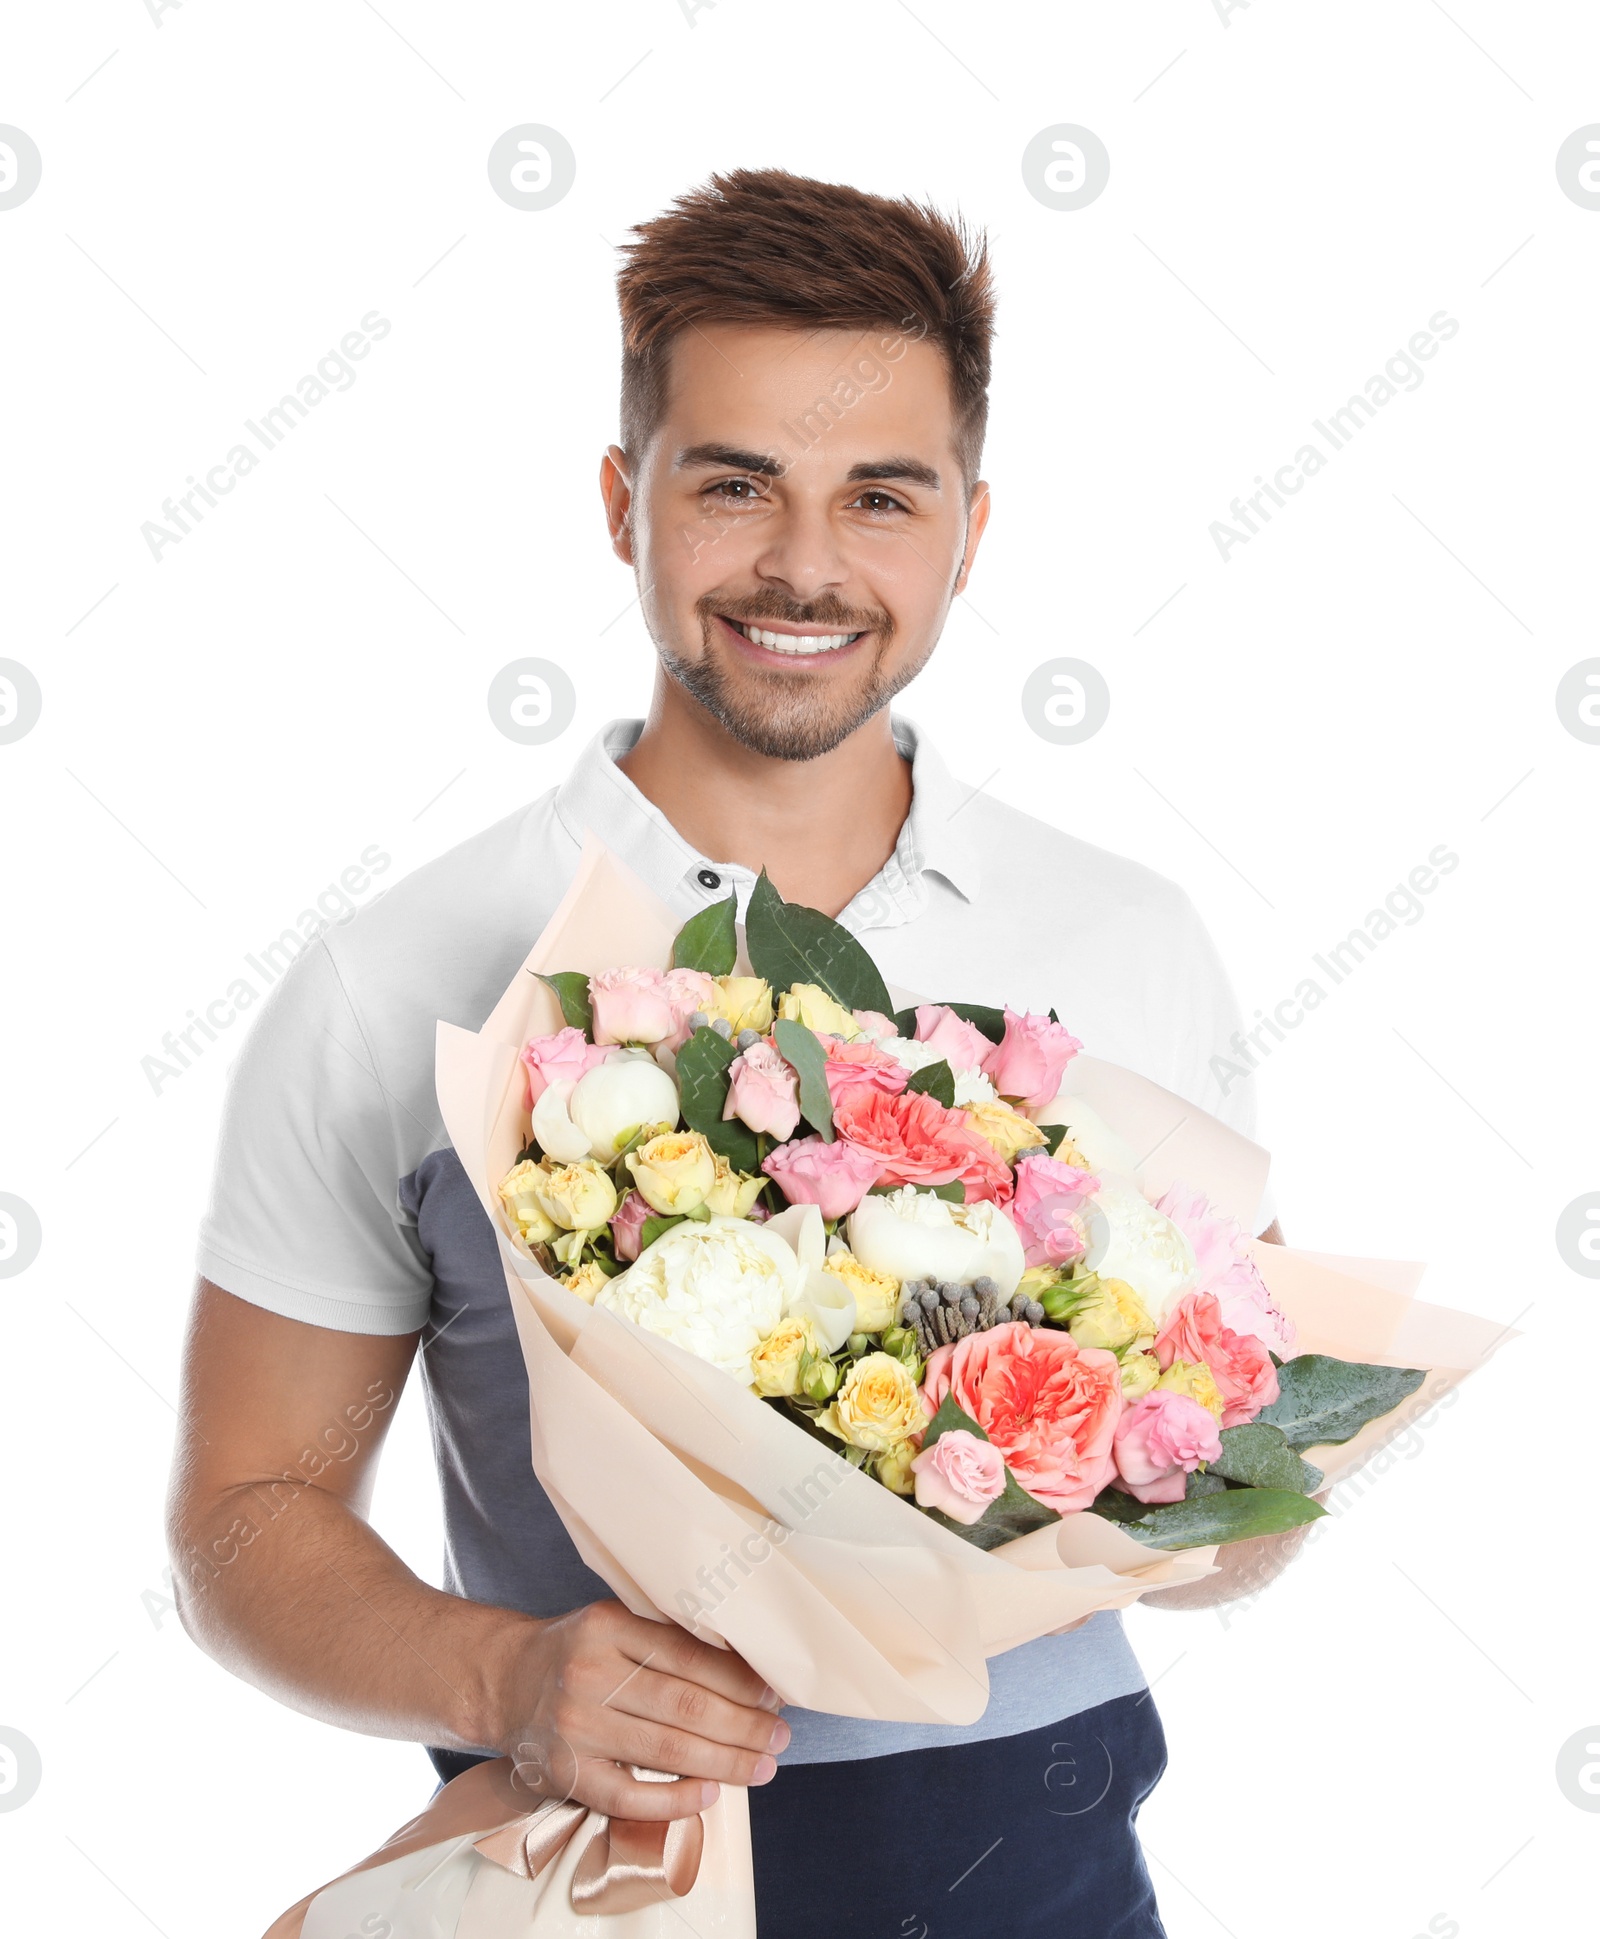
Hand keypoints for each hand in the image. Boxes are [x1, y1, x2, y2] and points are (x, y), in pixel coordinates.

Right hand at [497, 1600, 788, 1820]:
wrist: (503, 1679)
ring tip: (762, 1767)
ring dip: (724, 1763)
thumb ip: (667, 1642)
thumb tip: (747, 1677)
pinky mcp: (565, 1774)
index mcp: (608, 1628)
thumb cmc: (575, 1651)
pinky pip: (629, 1797)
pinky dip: (675, 1800)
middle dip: (742, 1726)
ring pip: (665, 1752)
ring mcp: (575, 1727)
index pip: (688, 1656)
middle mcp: (590, 1674)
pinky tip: (709, 1795)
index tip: (773, 1695)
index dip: (737, 1680)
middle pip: (684, 1706)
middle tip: (779, 1737)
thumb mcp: (614, 1624)